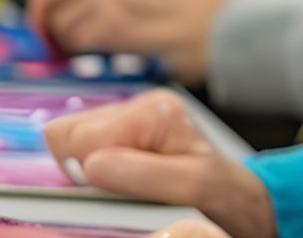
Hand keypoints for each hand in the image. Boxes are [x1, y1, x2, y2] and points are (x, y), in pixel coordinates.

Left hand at [27, 0, 242, 83]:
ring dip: (66, 41)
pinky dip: (80, 52)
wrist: (238, 26)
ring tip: (86, 54)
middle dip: (42, 19)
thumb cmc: (213, 12)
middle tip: (47, 42)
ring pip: (62, 19)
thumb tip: (86, 3)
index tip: (46, 16)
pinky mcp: (119, 23)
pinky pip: (79, 39)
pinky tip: (98, 58)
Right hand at [45, 89, 275, 237]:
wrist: (236, 197)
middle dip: (83, 167)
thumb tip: (92, 166)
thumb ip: (144, 175)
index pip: (77, 136)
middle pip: (66, 133)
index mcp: (154, 112)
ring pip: (70, 140)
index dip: (86, 171)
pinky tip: (125, 180)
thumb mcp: (193, 187)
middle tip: (121, 189)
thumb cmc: (220, 193)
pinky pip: (83, 148)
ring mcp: (130, 117)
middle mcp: (140, 105)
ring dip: (88, 170)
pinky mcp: (125, 132)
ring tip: (128, 184)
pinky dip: (94, 170)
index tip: (113, 191)